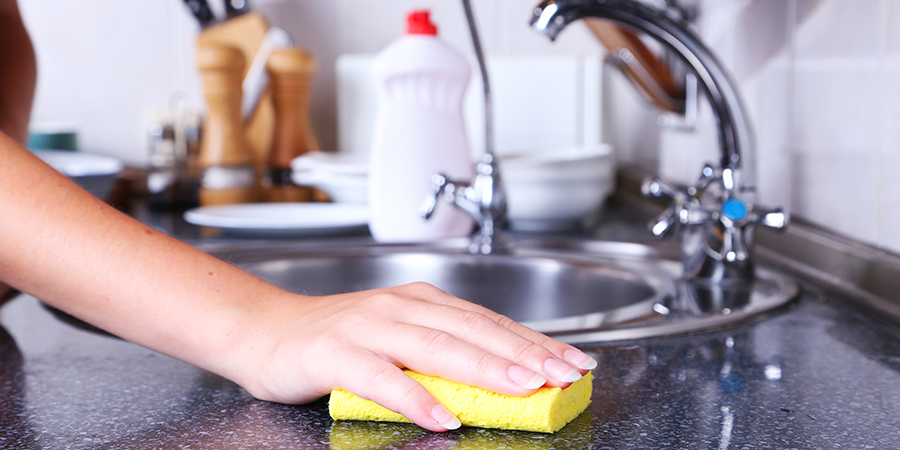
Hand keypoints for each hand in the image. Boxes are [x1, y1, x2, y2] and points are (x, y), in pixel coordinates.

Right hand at [236, 282, 596, 431]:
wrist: (266, 330)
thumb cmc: (337, 339)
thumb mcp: (398, 336)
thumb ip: (443, 351)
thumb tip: (503, 375)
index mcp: (422, 301)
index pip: (489, 321)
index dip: (534, 341)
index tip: (573, 361)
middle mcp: (400, 306)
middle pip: (473, 330)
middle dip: (524, 353)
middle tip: (564, 374)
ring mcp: (369, 327)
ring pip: (437, 347)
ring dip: (485, 368)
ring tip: (525, 387)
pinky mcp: (337, 353)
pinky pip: (382, 378)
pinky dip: (415, 397)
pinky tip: (443, 416)